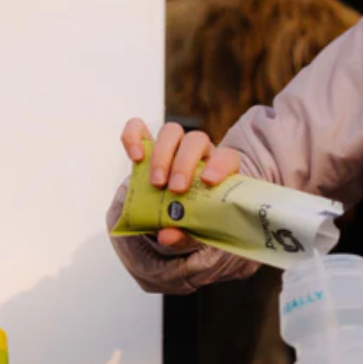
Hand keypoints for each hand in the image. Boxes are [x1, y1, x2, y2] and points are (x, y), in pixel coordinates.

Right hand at [120, 118, 241, 247]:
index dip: (220, 165)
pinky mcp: (147, 145)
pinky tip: (135, 157)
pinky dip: (134, 137)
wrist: (169, 216)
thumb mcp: (191, 232)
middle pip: (197, 140)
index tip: (207, 181)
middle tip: (175, 189)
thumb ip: (183, 235)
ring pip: (172, 131)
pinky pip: (139, 128)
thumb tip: (167, 236)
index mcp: (219, 170)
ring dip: (162, 155)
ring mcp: (173, 146)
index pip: (228, 157)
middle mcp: (199, 152)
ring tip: (156, 183)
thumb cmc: (189, 221)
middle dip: (185, 163)